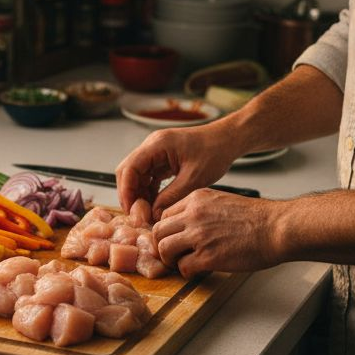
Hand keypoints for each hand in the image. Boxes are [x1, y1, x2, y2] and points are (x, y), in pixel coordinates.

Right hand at [115, 125, 236, 219]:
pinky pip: (149, 176)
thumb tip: (153, 214)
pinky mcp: (163, 159)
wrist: (228, 140)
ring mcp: (157, 152)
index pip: (129, 168)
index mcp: (157, 145)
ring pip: (137, 175)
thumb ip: (171, 197)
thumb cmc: (215, 151)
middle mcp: (153, 146)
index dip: (126, 191)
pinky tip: (155, 205)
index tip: (131, 210)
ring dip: (139, 194)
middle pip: (128, 171)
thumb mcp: (194, 179)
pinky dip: (149, 191)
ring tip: (147, 213)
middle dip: (130, 194)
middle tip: (136, 214)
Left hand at [152, 189, 282, 277]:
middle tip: (172, 255)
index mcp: (197, 199)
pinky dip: (187, 272)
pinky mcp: (208, 256)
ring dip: (171, 260)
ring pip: (164, 249)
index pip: (164, 214)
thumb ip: (202, 211)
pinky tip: (198, 271)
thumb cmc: (258, 218)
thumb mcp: (223, 201)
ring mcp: (199, 235)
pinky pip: (182, 267)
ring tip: (183, 263)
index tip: (173, 239)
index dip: (166, 230)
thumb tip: (188, 227)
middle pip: (158, 231)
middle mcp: (194, 214)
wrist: (278, 227)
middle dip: (162, 246)